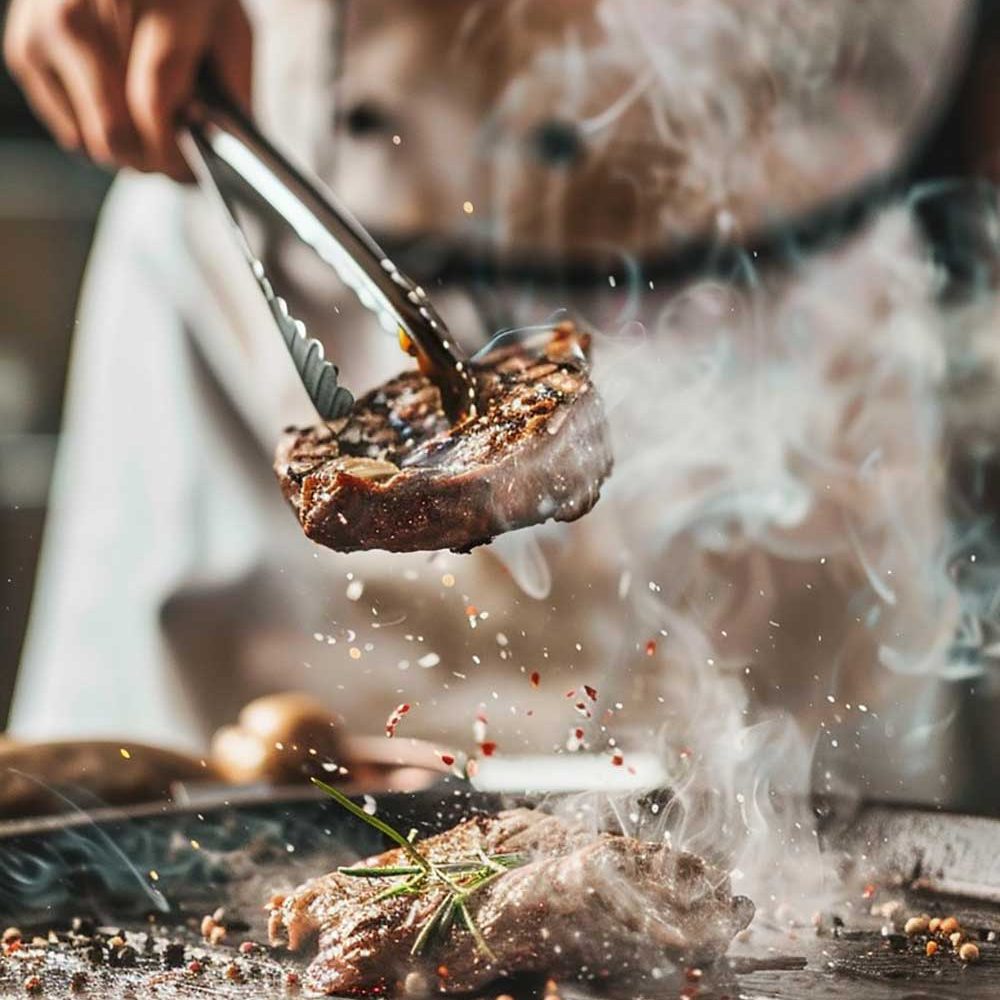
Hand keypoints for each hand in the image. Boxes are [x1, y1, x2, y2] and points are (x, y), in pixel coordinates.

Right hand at [3, 0, 251, 178]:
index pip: (151, 102)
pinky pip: (67, 130)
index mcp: (158, 4)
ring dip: (124, 150)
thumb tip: (226, 151)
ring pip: (90, 139)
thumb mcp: (228, 26)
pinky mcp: (24, 46)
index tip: (189, 172)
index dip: (170, 153)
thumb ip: (234, 88)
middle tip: (171, 158)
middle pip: (116, 131)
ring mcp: (50, 26)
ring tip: (146, 128)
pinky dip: (94, 131)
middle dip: (151, 160)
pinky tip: (113, 103)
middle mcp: (92, 10)